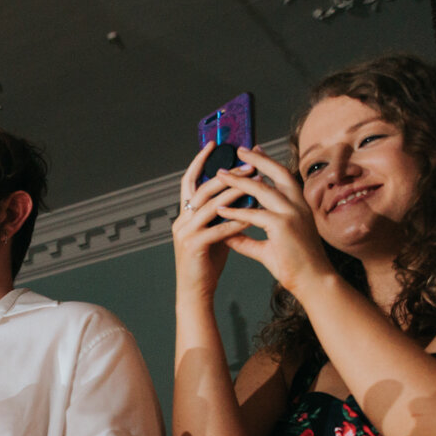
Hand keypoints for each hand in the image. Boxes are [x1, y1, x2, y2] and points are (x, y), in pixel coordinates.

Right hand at [172, 143, 251, 300]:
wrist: (195, 292)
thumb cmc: (207, 263)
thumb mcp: (214, 232)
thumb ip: (222, 213)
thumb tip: (242, 193)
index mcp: (184, 215)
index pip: (189, 182)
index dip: (200, 161)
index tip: (214, 144)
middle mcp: (181, 221)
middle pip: (202, 189)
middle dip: (228, 175)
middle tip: (249, 165)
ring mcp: (184, 233)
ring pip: (210, 206)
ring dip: (234, 193)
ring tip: (255, 185)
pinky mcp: (193, 246)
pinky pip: (218, 228)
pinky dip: (236, 220)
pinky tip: (252, 215)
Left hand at [212, 146, 333, 293]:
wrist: (312, 280)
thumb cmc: (294, 264)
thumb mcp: (267, 247)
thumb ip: (247, 238)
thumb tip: (227, 233)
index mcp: (298, 204)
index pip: (282, 176)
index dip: (266, 163)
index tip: (251, 153)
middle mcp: (297, 204)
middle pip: (276, 173)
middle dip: (255, 160)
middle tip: (237, 150)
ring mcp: (292, 213)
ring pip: (262, 190)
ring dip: (238, 182)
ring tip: (220, 175)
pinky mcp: (283, 226)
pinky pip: (254, 214)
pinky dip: (235, 212)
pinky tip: (220, 210)